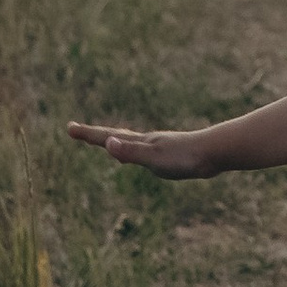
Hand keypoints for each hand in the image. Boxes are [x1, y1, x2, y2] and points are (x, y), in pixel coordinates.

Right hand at [67, 120, 218, 177]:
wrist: (216, 152)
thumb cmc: (186, 157)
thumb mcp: (154, 159)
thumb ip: (132, 153)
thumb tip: (108, 143)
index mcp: (141, 143)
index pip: (108, 137)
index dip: (88, 134)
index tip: (69, 127)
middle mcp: (148, 141)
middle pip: (116, 135)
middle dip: (96, 135)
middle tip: (78, 131)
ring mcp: (160, 146)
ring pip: (132, 142)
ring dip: (116, 140)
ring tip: (108, 141)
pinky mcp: (172, 153)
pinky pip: (146, 150)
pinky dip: (136, 150)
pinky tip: (144, 154)